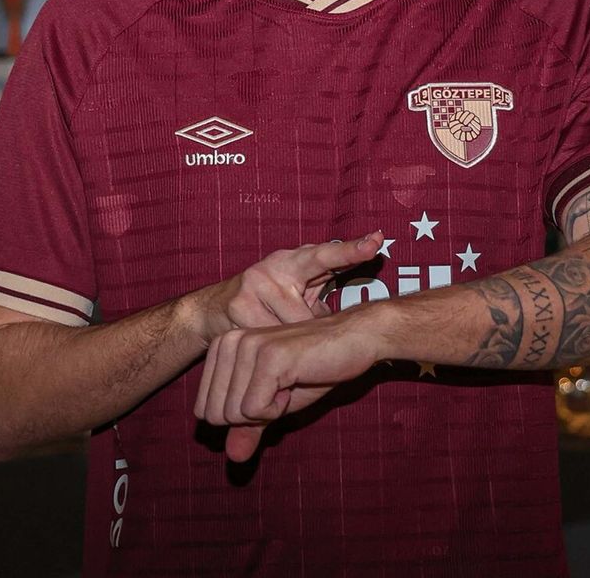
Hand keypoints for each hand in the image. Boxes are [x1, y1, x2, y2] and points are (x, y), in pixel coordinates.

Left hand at [193, 313, 382, 461]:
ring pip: (234, 414)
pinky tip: (296, 381)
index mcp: (222, 348)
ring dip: (269, 410)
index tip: (271, 390)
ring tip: (290, 382)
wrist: (355, 341)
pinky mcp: (268, 357)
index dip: (243, 415)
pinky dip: (279, 408)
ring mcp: (246, 347)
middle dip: (253, 415)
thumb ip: (250, 426)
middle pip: (216, 415)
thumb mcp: (276, 404)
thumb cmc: (316, 369)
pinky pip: (254, 410)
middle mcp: (227, 342)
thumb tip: (232, 458)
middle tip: (282, 388)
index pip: (205, 410)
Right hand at [196, 232, 383, 340]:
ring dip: (287, 340)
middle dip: (305, 334)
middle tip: (296, 334)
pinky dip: (271, 347)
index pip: (327, 255)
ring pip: (289, 329)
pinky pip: (269, 338)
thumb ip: (323, 294)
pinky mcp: (239, 305)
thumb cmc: (267, 300)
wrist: (212, 308)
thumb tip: (361, 315)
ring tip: (275, 333)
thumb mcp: (297, 291)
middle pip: (307, 314)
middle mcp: (276, 265)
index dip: (351, 251)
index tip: (376, 243)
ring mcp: (255, 283)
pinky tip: (261, 341)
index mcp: (295, 260)